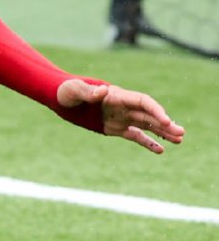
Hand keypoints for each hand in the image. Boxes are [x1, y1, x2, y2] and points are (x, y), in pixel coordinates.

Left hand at [57, 79, 184, 153]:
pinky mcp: (114, 128)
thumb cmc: (66, 91)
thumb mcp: (74, 90)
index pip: (142, 102)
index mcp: (117, 96)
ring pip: (146, 125)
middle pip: (149, 114)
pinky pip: (135, 135)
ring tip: (179, 140)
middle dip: (165, 123)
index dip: (155, 110)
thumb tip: (104, 91)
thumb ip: (89, 92)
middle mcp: (122, 106)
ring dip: (162, 132)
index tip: (166, 120)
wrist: (59, 98)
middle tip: (181, 133)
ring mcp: (120, 117)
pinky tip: (160, 150)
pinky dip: (147, 142)